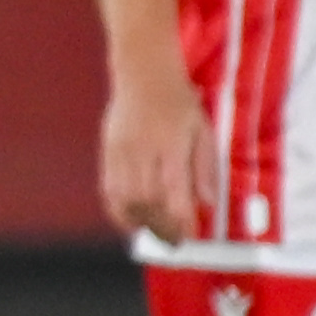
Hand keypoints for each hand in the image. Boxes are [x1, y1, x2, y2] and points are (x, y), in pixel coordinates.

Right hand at [100, 70, 216, 245]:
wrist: (144, 75)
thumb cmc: (178, 103)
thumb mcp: (203, 131)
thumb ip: (205, 168)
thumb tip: (208, 203)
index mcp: (170, 145)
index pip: (173, 192)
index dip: (180, 220)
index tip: (188, 237)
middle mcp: (143, 151)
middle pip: (147, 201)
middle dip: (161, 226)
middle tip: (173, 240)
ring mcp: (121, 153)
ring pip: (125, 199)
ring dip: (140, 221)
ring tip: (154, 230)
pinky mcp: (108, 153)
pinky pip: (109, 190)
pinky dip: (118, 210)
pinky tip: (131, 220)